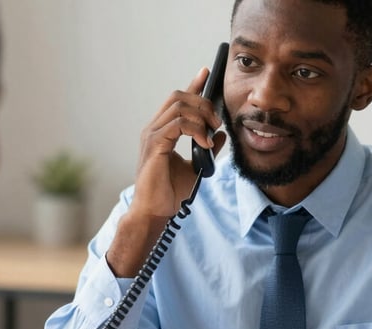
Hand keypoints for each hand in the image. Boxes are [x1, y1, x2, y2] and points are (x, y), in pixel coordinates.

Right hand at [106, 68, 226, 276]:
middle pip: (178, 96)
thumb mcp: (196, 167)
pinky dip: (195, 129)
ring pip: (178, 106)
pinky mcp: (154, 145)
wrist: (155, 211)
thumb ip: (206, 148)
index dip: (193, 85)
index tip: (207, 73)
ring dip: (200, 115)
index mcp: (161, 131)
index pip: (177, 100)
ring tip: (211, 131)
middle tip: (217, 120)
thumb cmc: (169, 192)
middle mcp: (154, 129)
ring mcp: (151, 136)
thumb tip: (220, 134)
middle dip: (202, 102)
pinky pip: (177, 124)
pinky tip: (203, 142)